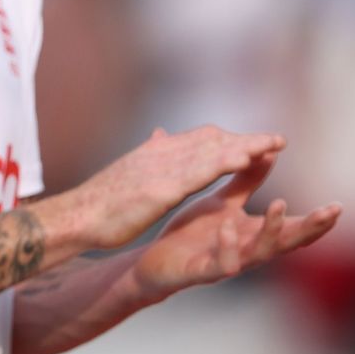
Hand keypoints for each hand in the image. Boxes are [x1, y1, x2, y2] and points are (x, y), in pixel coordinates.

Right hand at [53, 126, 288, 252]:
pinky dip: (227, 160)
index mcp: (155, 153)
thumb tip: (160, 136)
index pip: (199, 140)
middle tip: (276, 140)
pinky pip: (202, 169)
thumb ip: (150, 156)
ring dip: (246, 145)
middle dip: (245, 139)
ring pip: (212, 149)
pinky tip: (248, 159)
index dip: (229, 140)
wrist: (78, 217)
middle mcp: (161, 153)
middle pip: (212, 139)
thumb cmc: (99, 203)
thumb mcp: (129, 174)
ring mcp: (162, 167)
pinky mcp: (163, 186)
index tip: (255, 142)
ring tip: (274, 144)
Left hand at [131, 146, 341, 298]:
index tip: (340, 207)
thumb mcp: (222, 202)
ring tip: (277, 204)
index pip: (292, 229)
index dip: (316, 221)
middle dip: (310, 228)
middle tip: (331, 212)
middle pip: (287, 242)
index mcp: (253, 234)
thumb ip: (246, 181)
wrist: (154, 261)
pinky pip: (222, 263)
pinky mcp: (203, 272)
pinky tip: (228, 227)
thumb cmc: (193, 233)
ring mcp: (228, 263)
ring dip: (272, 231)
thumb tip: (270, 152)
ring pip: (260, 253)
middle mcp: (248, 251)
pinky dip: (228, 246)